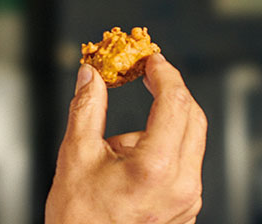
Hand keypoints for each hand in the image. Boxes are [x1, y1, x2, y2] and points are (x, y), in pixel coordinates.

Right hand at [45, 54, 206, 222]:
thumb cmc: (77, 216)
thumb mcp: (75, 154)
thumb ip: (86, 108)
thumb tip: (91, 75)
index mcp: (155, 168)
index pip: (174, 103)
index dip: (164, 73)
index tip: (150, 59)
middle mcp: (182, 185)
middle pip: (192, 118)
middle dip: (169, 92)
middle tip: (147, 75)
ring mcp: (188, 200)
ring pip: (187, 142)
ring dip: (159, 128)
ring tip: (115, 151)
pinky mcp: (186, 208)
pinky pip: (183, 165)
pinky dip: (161, 152)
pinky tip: (128, 169)